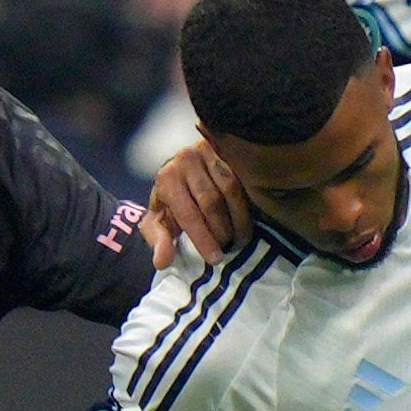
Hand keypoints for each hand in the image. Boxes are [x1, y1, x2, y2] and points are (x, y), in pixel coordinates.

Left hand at [145, 137, 243, 266]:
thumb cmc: (170, 200)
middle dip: (222, 230)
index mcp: (167, 179)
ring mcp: (208, 150)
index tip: (216, 258)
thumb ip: (159, 241)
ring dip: (239, 217)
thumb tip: (162, 262)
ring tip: (241, 237)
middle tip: (229, 248)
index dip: (203, 238)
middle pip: (211, 202)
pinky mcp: (227, 147)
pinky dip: (248, 199)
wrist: (181, 168)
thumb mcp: (159, 221)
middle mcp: (185, 160)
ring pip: (231, 188)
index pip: (188, 214)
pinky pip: (243, 175)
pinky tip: (251, 216)